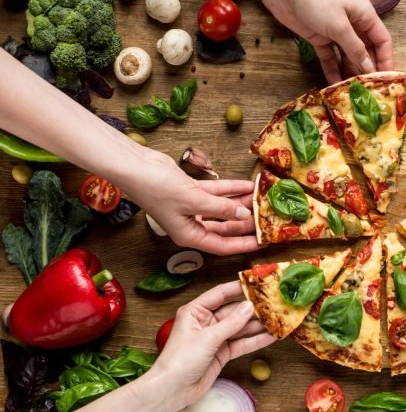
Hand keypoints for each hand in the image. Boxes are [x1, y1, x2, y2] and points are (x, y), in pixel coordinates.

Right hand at [121, 149, 259, 255]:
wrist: (135, 165)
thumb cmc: (157, 188)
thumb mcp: (195, 201)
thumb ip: (222, 208)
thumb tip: (244, 216)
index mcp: (188, 235)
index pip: (222, 246)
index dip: (243, 245)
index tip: (262, 243)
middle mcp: (190, 224)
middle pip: (224, 228)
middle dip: (245, 224)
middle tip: (266, 220)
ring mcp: (190, 207)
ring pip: (222, 209)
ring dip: (240, 204)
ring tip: (261, 200)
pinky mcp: (190, 190)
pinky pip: (216, 193)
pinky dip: (230, 189)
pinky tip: (247, 185)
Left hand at [150, 281, 274, 407]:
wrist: (172, 391)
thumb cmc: (181, 360)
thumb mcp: (208, 338)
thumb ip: (231, 323)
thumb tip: (249, 306)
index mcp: (196, 311)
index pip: (220, 294)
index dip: (238, 288)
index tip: (258, 283)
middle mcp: (206, 322)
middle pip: (233, 311)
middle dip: (253, 309)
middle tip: (274, 303)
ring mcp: (215, 338)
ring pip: (240, 328)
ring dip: (258, 325)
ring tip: (278, 319)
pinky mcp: (222, 353)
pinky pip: (242, 344)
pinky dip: (256, 341)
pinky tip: (271, 336)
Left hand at [247, 0, 392, 81]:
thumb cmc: (317, 1)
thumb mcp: (340, 26)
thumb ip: (355, 49)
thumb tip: (369, 68)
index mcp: (365, 16)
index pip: (382, 40)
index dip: (386, 59)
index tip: (387, 79)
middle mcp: (354, 25)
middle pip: (366, 51)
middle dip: (367, 69)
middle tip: (370, 91)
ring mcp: (336, 33)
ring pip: (348, 57)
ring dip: (350, 72)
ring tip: (353, 92)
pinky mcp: (320, 39)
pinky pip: (331, 58)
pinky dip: (333, 71)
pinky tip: (335, 85)